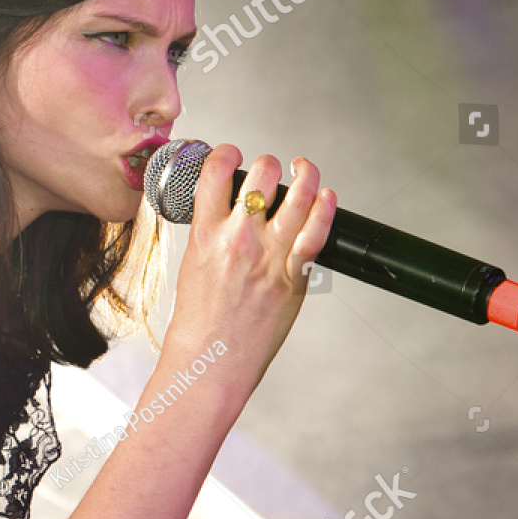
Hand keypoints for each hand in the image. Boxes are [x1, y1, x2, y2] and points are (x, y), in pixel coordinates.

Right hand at [164, 146, 334, 385]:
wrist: (209, 364)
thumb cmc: (196, 326)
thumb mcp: (192, 269)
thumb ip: (211, 240)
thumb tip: (226, 221)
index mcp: (204, 235)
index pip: (216, 171)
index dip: (228, 154)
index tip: (233, 157)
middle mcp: (238, 239)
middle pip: (262, 175)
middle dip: (267, 165)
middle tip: (269, 172)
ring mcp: (269, 257)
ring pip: (297, 195)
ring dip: (304, 174)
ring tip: (304, 169)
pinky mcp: (293, 278)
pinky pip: (316, 232)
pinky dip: (325, 207)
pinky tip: (325, 196)